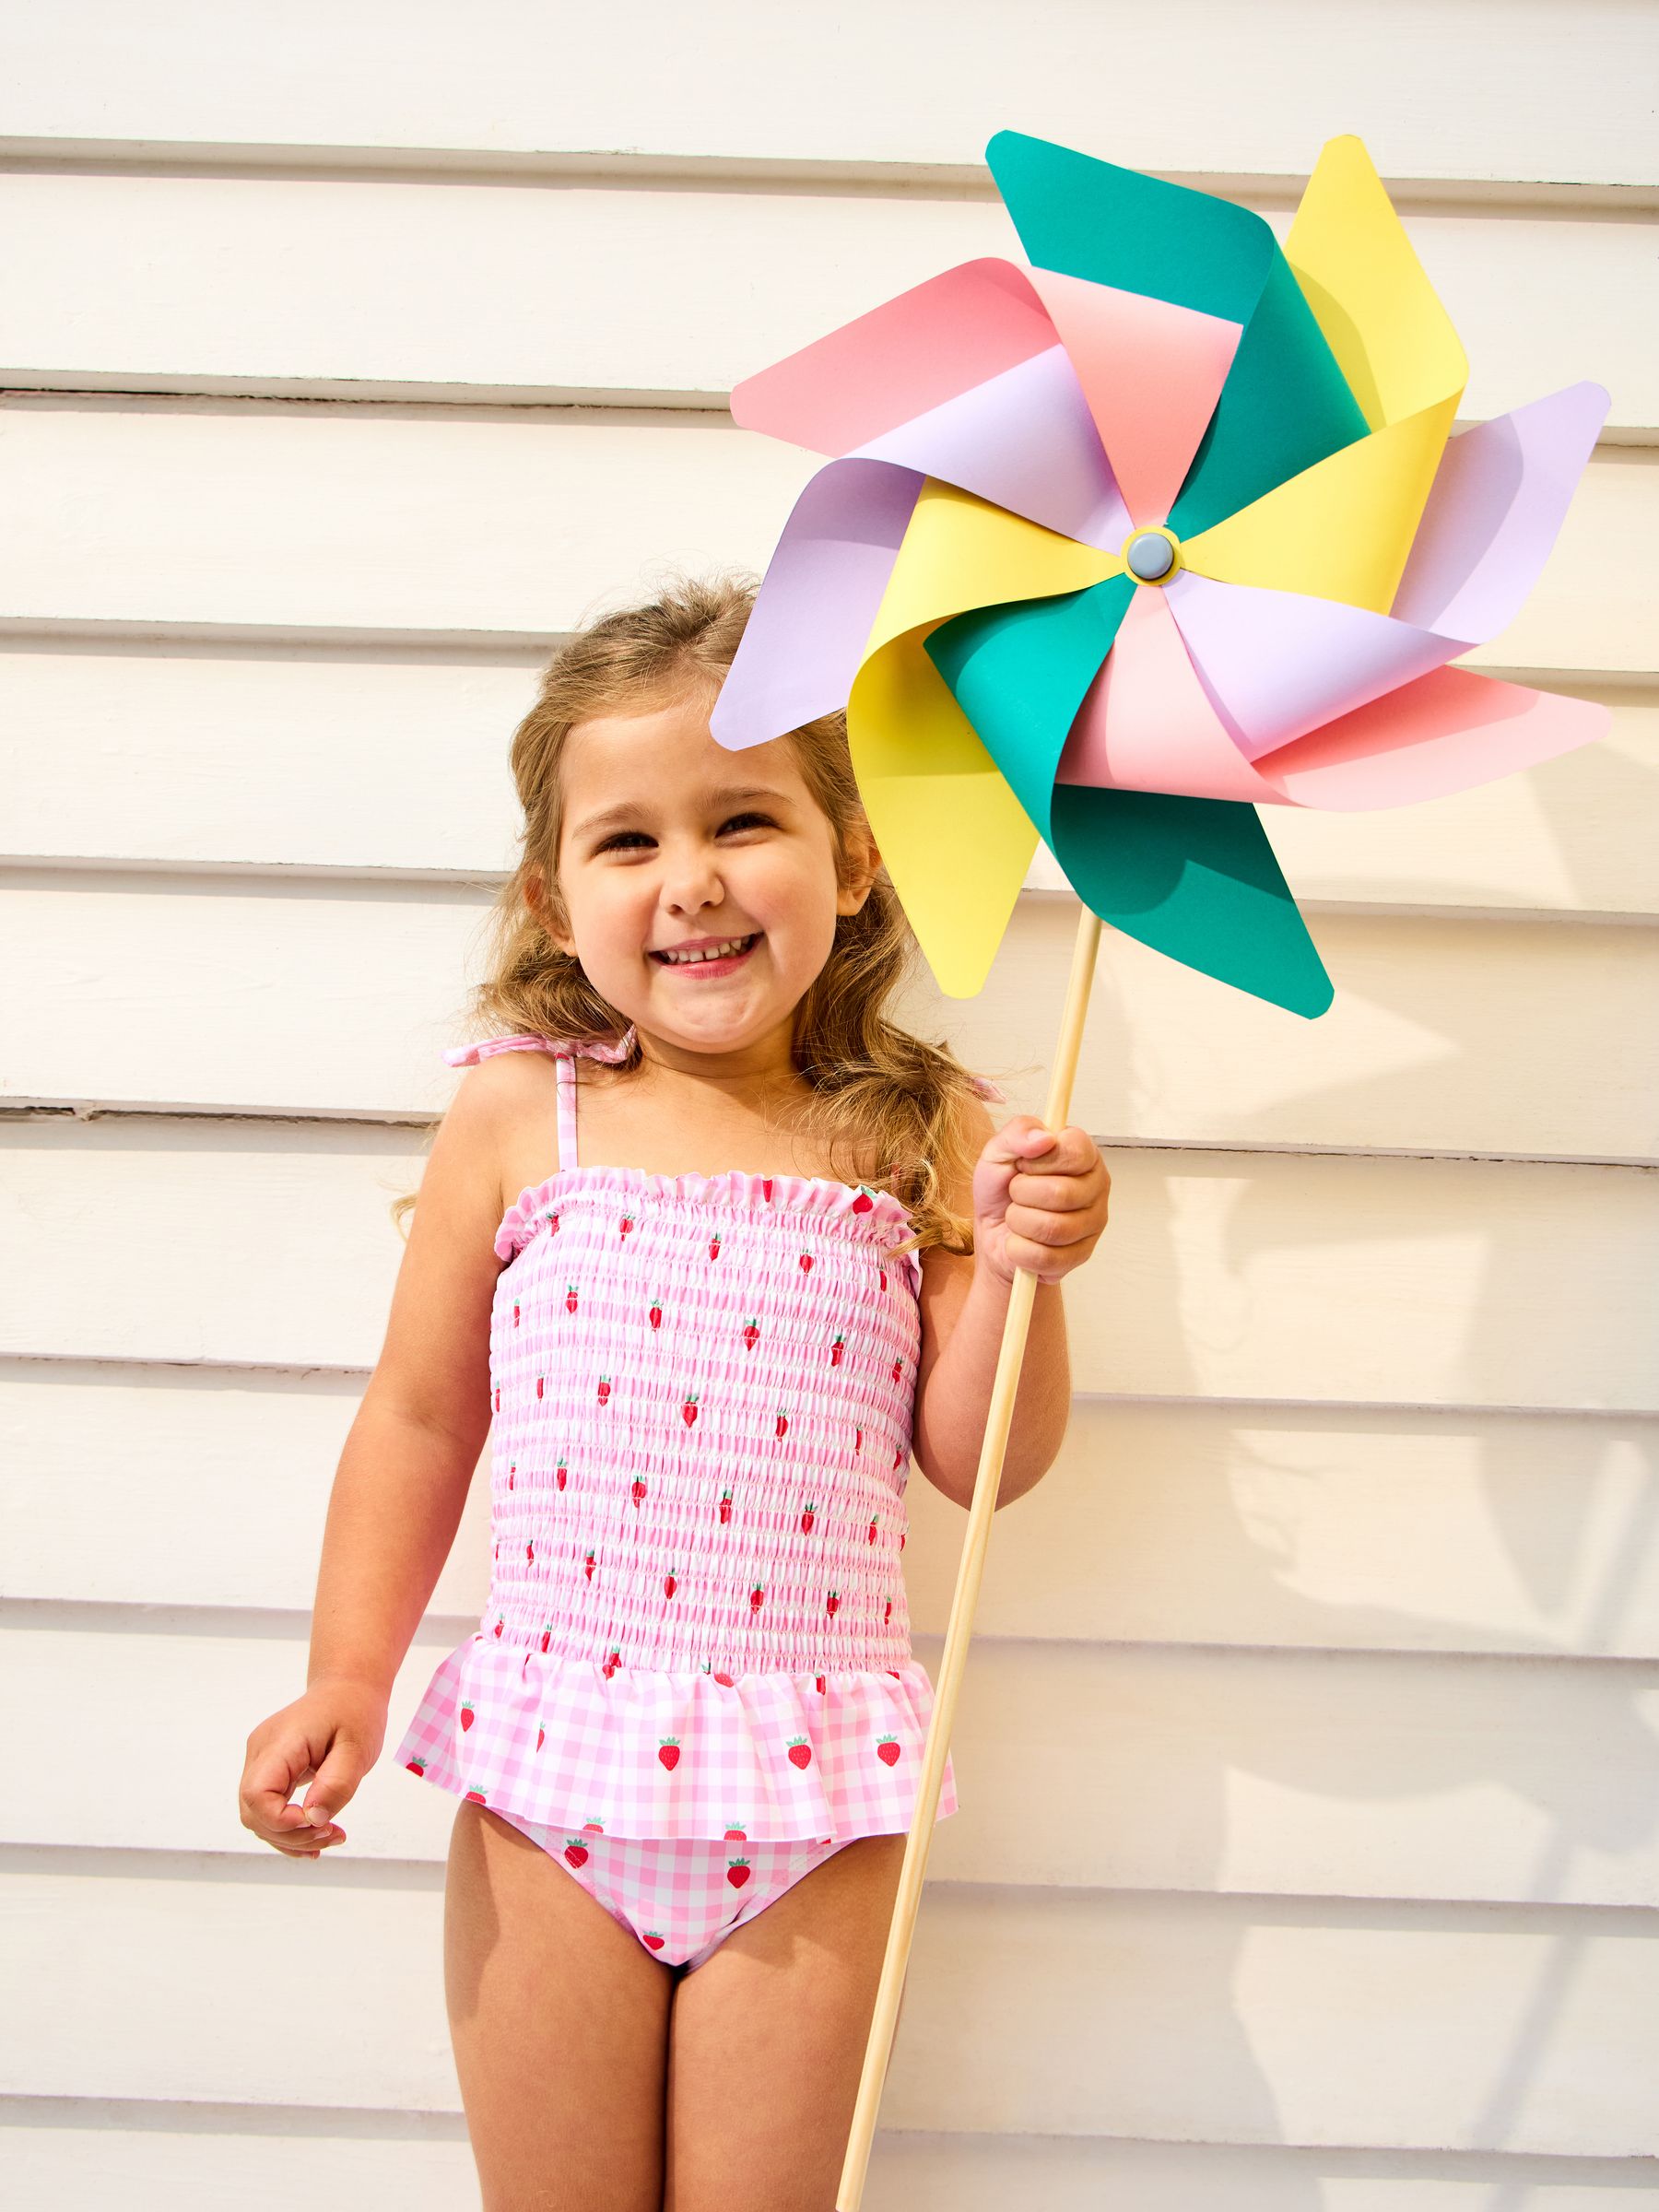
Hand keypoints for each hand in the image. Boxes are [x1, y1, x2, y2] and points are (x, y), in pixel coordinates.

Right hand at [239, 1677, 387, 1859]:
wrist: (347, 1688)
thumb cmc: (354, 1712)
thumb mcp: (358, 1747)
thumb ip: (336, 1784)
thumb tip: (313, 1820)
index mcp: (281, 1742)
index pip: (257, 1793)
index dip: (281, 1821)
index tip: (319, 1822)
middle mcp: (261, 1752)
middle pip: (253, 1811)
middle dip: (291, 1835)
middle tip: (333, 1833)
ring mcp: (261, 1761)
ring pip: (258, 1816)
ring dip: (291, 1837)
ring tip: (331, 1835)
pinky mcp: (269, 1770)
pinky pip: (268, 1808)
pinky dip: (289, 1828)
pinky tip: (315, 1835)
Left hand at [971, 1115, 1110, 1287]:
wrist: (993, 1233)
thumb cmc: (1001, 1188)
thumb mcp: (998, 1151)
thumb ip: (1018, 1133)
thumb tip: (1044, 1138)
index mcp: (1084, 1153)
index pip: (1075, 1151)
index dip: (1039, 1160)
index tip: (1023, 1164)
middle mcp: (1097, 1186)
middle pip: (1061, 1193)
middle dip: (1021, 1195)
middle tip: (1016, 1193)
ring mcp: (1094, 1222)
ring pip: (1053, 1228)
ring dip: (1019, 1222)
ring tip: (1017, 1216)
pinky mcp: (1081, 1255)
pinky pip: (1046, 1257)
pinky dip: (1019, 1249)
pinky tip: (1021, 1240)